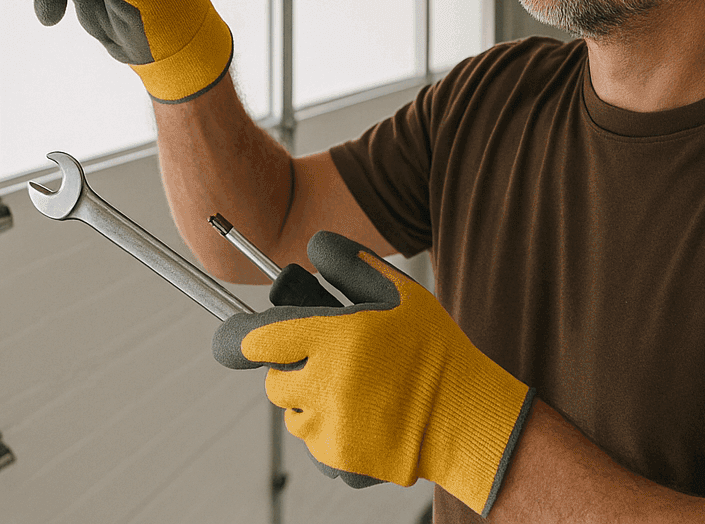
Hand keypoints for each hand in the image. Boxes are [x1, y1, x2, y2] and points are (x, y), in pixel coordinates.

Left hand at [213, 232, 534, 516]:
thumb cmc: (433, 348)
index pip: (250, 341)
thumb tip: (313, 242)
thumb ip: (350, 263)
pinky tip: (368, 420)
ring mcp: (330, 429)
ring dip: (312, 402)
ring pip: (293, 415)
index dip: (236, 340)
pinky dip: (332, 434)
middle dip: (294, 369)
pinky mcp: (340, 462)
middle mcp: (323, 385)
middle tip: (334, 361)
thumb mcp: (398, 292)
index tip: (238, 340)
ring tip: (359, 391)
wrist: (468, 415)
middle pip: (274, 381)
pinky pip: (316, 447)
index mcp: (332, 338)